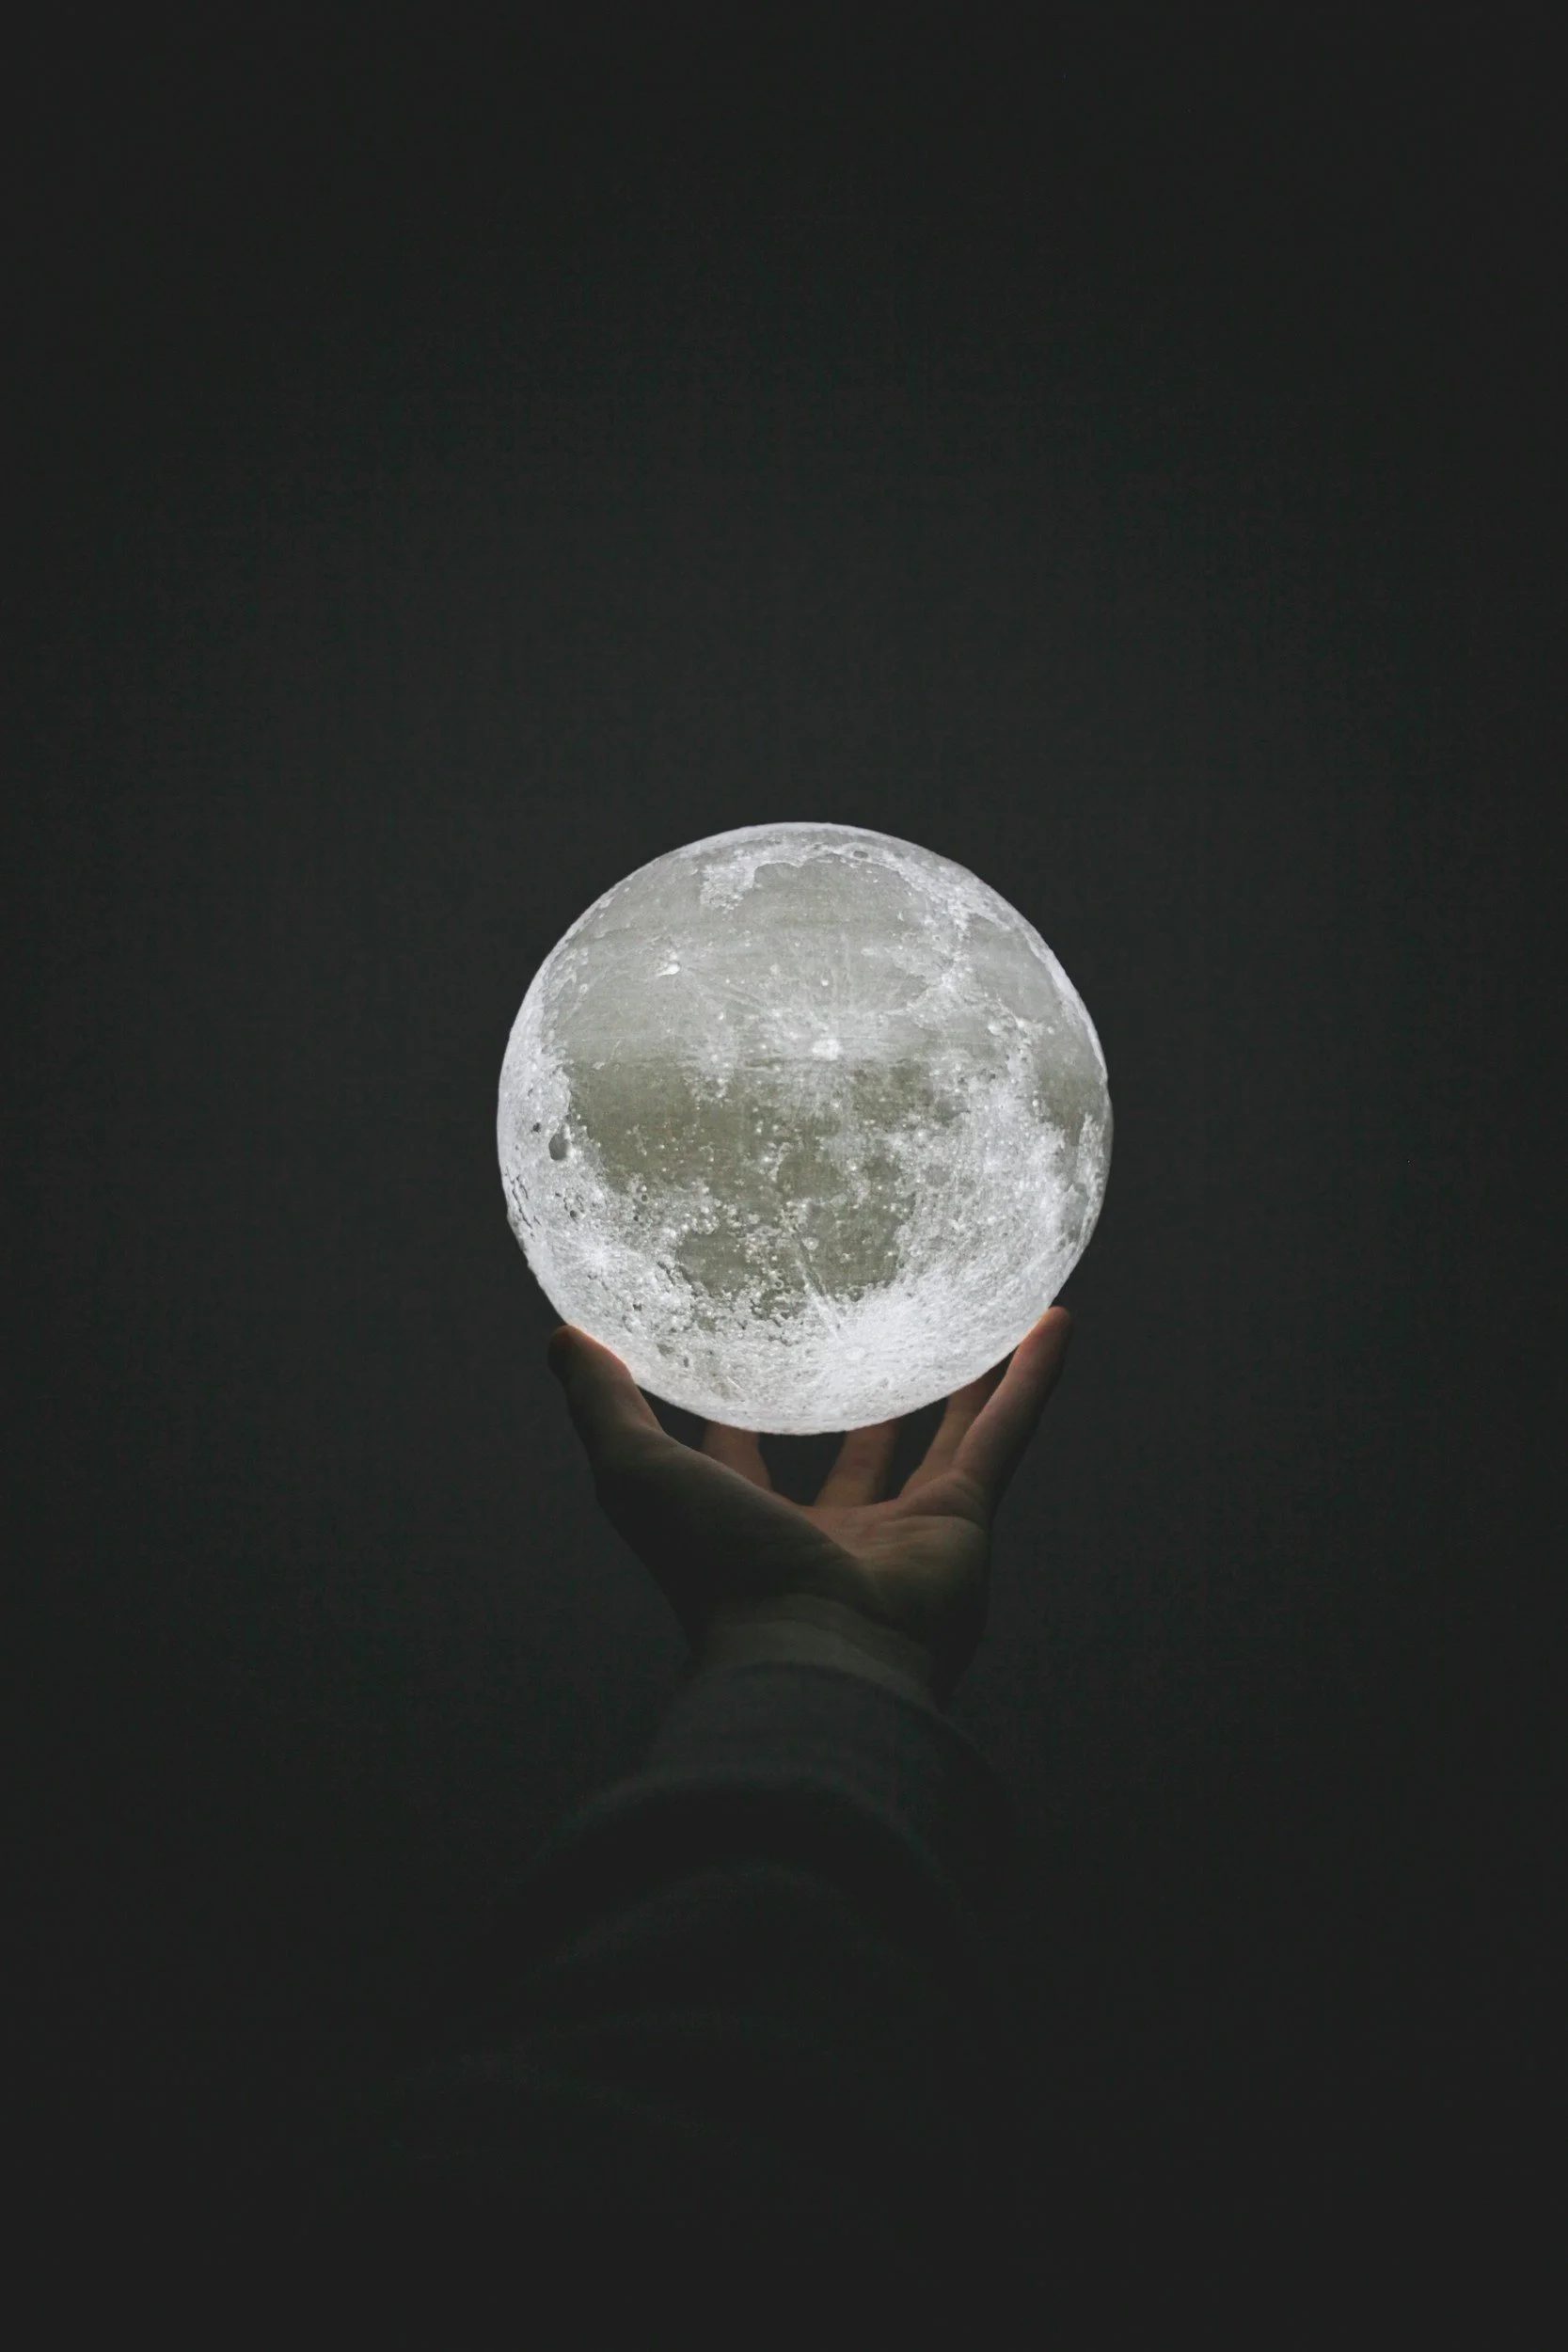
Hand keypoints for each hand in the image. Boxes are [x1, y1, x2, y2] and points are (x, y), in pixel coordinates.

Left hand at [546, 1307, 1072, 1703]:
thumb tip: (562, 1336)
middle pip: (854, 1453)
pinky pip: (1006, 1435)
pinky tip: (1050, 1318)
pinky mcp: (967, 1522)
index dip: (739, 1408)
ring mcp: (906, 1532)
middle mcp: (830, 1534)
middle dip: (861, 1400)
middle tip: (872, 1330)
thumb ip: (603, 1406)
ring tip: (979, 1312)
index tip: (743, 1346)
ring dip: (964, 1378)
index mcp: (749, 1527)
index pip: (742, 1458)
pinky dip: (1032, 1379)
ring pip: (943, 1437)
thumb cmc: (718, 1574)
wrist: (816, 1655)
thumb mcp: (636, 1475)